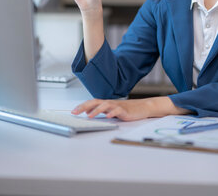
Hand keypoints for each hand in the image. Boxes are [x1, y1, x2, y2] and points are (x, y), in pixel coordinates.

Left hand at [71, 97, 190, 120]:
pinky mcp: (125, 111)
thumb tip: (88, 112)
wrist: (143, 107)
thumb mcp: (112, 110)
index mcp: (106, 103)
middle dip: (84, 107)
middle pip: (95, 102)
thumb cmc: (128, 109)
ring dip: (97, 110)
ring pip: (105, 106)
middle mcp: (110, 103)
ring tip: (90, 116)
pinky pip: (117, 111)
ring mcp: (117, 106)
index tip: (73, 111)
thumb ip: (100, 110)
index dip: (82, 106)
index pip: (92, 102)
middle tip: (75, 112)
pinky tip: (108, 116)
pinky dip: (112, 113)